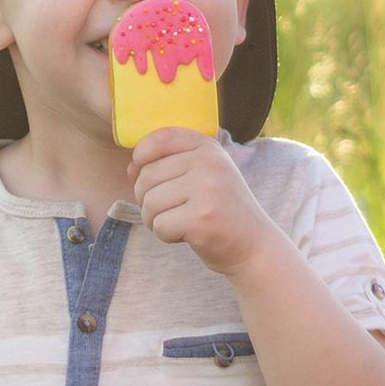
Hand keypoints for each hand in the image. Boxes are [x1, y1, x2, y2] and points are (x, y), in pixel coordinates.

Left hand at [127, 128, 277, 275]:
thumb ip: (165, 166)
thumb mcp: (199, 177)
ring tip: (180, 222)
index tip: (150, 176)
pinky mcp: (202, 219)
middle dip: (147, 199)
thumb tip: (130, 168)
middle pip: (146, 176)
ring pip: (149, 202)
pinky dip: (166, 236)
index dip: (142, 157)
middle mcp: (209, 163)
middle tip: (172, 210)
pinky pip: (159, 226)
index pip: (159, 139)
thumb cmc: (219, 210)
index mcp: (207, 147)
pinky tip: (188, 235)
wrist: (254, 247)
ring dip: (155, 220)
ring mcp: (208, 190)